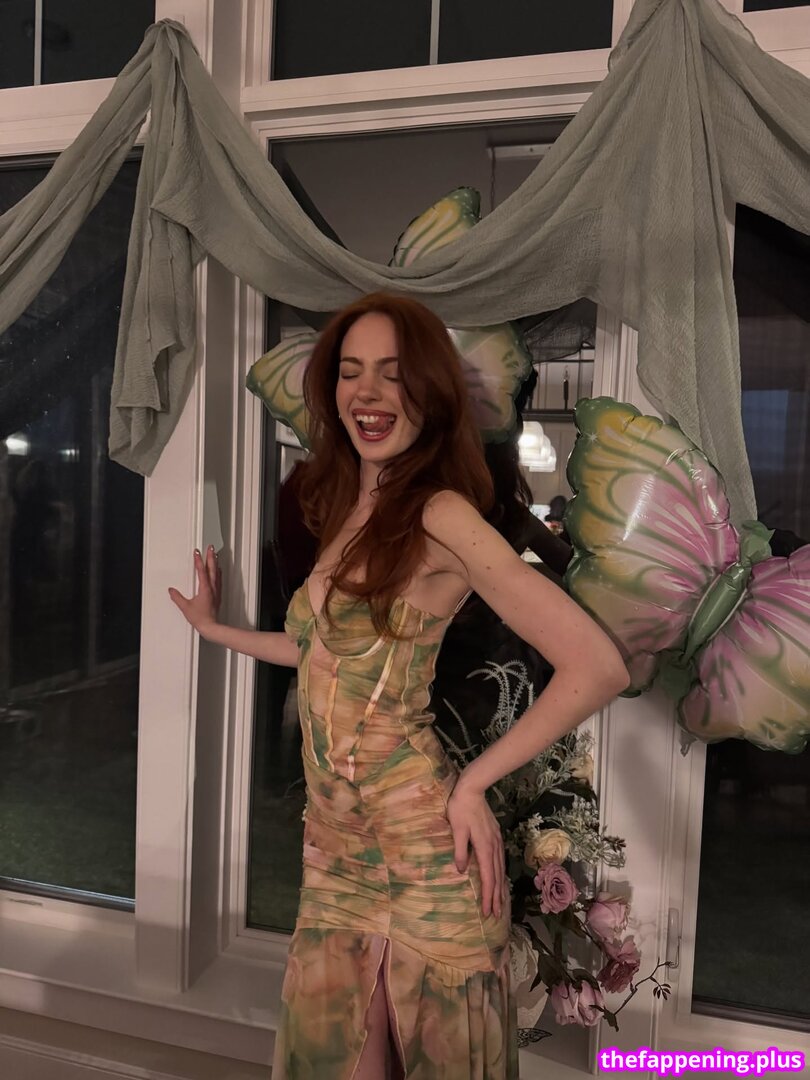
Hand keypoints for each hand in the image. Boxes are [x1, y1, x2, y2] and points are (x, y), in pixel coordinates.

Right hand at [168, 546, 221, 635]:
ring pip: (217, 573)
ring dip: (215, 563)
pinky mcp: (217, 596)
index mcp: (205, 588)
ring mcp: (216, 591)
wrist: (210, 626)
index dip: (199, 560)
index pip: (201, 570)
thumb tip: (172, 591)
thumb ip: (177, 597)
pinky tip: (218, 571)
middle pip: (212, 568)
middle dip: (211, 557)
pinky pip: (219, 580)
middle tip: (210, 548)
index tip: (197, 552)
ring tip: (215, 555)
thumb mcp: (185, 607)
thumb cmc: (200, 618)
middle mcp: (212, 588)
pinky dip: (218, 573)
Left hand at [447, 777, 504, 918]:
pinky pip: (500, 859)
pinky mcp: (496, 835)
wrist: (473, 788)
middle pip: (497, 876)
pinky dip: (500, 873)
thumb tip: (462, 871)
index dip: (488, 895)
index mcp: (484, 846)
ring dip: (500, 887)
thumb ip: (460, 851)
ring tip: (500, 902)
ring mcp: (496, 840)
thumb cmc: (460, 808)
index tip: (487, 911)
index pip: (488, 877)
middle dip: (496, 896)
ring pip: (500, 869)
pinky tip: (499, 877)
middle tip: (496, 914)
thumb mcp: (456, 829)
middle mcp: (493, 846)